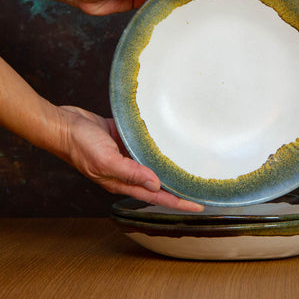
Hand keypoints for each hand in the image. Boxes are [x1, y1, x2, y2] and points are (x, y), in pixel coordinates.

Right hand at [57, 105, 203, 210]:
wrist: (64, 125)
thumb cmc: (80, 145)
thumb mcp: (105, 161)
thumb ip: (130, 173)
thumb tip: (155, 185)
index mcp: (121, 181)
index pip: (156, 197)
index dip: (177, 203)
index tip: (197, 207)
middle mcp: (126, 172)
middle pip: (158, 183)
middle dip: (179, 188)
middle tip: (200, 189)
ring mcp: (126, 155)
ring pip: (153, 164)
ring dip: (169, 166)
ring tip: (191, 168)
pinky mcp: (125, 140)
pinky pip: (145, 145)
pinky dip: (158, 146)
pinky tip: (169, 143)